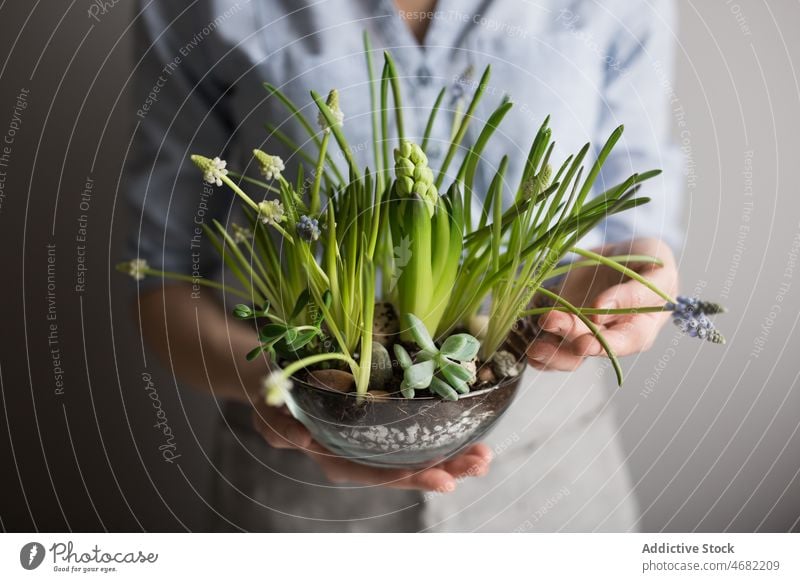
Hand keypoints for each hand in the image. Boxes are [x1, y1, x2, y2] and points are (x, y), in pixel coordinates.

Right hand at [252, 399, 491, 491]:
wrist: (279, 383)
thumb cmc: (274, 402)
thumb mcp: (268, 415)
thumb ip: (281, 429)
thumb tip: (306, 439)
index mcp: (337, 457)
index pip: (375, 474)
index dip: (406, 477)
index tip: (438, 478)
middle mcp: (362, 453)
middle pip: (406, 469)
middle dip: (445, 469)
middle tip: (478, 464)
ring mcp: (375, 439)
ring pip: (418, 453)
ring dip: (453, 454)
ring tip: (485, 454)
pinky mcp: (384, 420)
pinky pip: (416, 430)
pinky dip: (443, 431)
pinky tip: (468, 427)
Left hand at [527, 237, 677, 370]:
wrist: (624, 257)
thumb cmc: (648, 262)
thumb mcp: (654, 267)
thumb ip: (635, 291)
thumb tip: (601, 308)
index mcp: (642, 327)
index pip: (627, 342)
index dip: (605, 345)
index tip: (586, 339)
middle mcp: (613, 337)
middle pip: (591, 347)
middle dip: (568, 338)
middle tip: (550, 322)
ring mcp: (587, 334)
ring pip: (569, 353)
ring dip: (551, 351)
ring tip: (533, 347)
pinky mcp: (566, 327)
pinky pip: (554, 346)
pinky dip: (541, 351)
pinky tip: (528, 352)